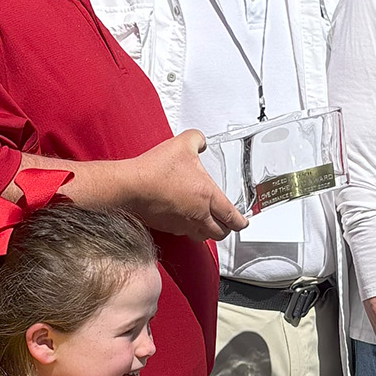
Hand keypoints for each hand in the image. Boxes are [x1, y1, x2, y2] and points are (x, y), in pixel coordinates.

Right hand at [124, 130, 248, 239]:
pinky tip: (184, 219)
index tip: (243, 222)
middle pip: (220, 232)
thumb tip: (200, 142)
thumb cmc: (157, 170)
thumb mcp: (182, 144)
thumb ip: (196, 139)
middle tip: (227, 224)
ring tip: (208, 225)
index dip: (241, 222)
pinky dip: (188, 229)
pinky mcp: (167, 227)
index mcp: (208, 196)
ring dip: (208, 232)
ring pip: (202, 236)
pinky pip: (183, 233)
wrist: (132, 186)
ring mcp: (182, 224)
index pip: (232, 216)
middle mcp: (198, 214)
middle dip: (226, 229)